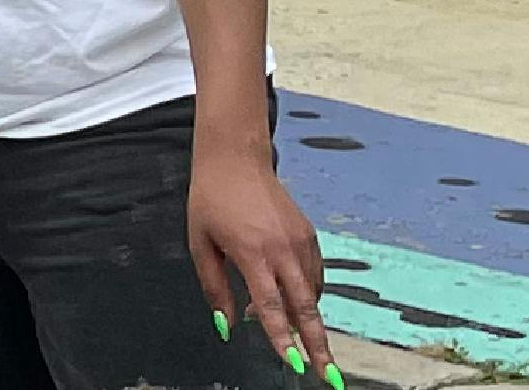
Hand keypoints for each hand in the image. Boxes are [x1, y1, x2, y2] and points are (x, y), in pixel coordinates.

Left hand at [188, 127, 329, 372]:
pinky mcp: (308, 234)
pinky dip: (310, 296)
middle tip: (328, 374)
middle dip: (318, 344)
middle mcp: (282, 248)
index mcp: (252, 252)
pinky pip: (315, 275)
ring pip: (313, 293)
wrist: (235, 160)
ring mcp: (300, 240)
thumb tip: (226, 326)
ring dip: (310, 321)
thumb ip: (215, 288)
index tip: (293, 363)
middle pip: (306, 306)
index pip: (272, 305)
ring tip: (304, 343)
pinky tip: (299, 306)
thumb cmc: (211, 200)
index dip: (283, 338)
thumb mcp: (201, 244)